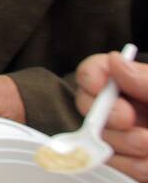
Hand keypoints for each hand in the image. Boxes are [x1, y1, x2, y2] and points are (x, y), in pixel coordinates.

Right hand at [76, 52, 147, 180]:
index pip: (96, 72)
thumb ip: (146, 79)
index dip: (91, 76)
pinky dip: (131, 167)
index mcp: (135, 86)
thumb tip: (115, 60)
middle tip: (130, 120)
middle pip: (87, 106)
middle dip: (106, 115)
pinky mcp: (126, 164)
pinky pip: (111, 167)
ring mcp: (123, 140)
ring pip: (96, 140)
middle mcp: (124, 110)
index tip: (97, 86)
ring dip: (124, 146)